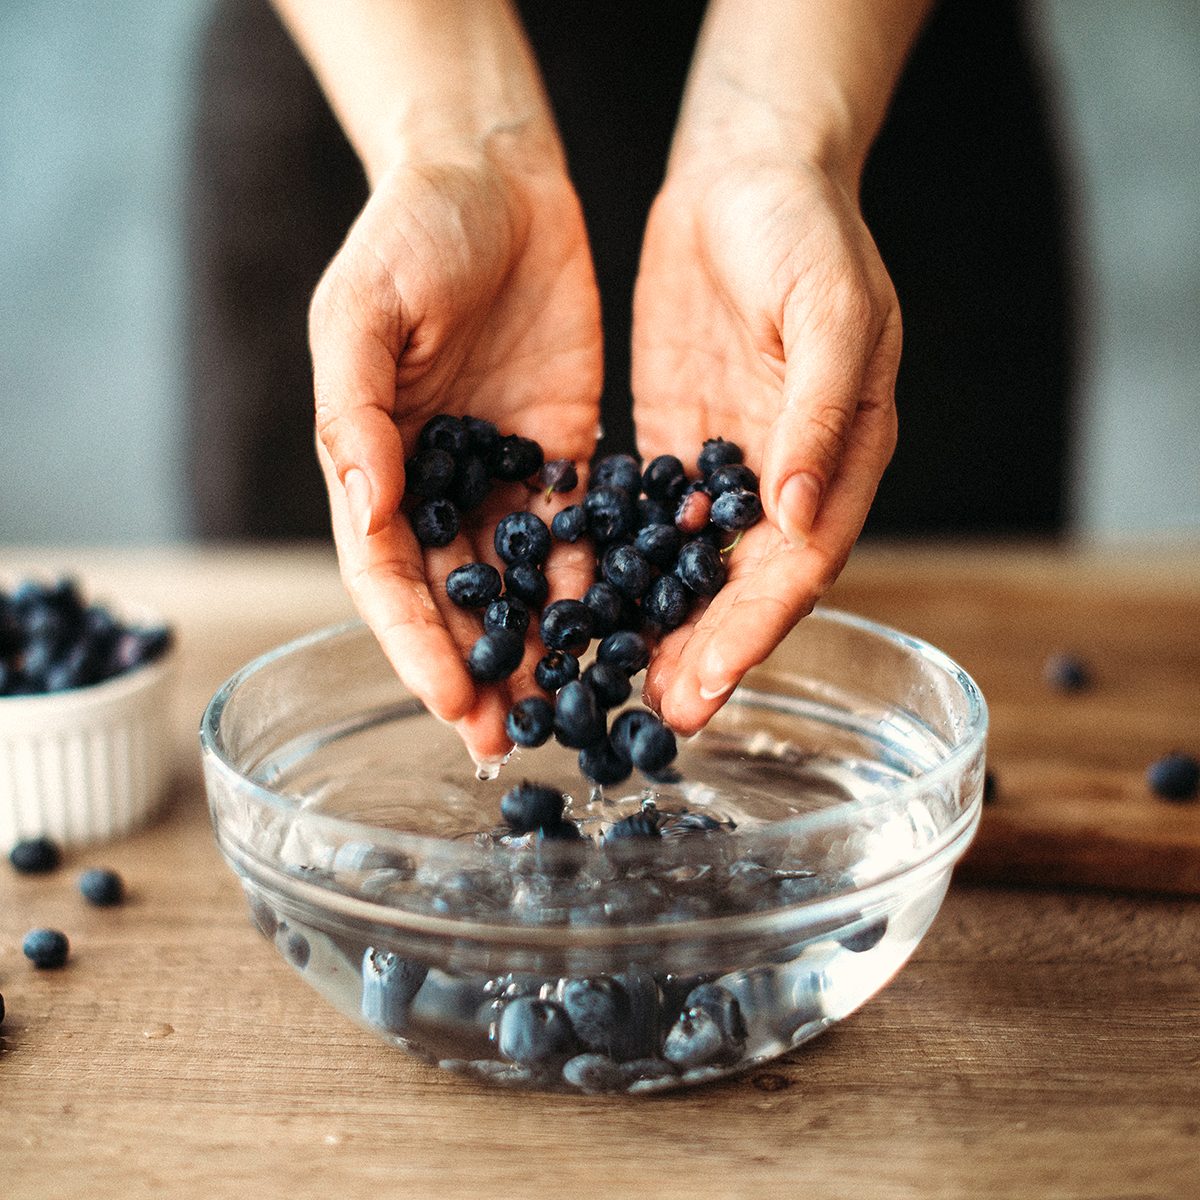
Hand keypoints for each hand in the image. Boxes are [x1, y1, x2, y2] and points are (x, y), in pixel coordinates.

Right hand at [311, 144, 601, 761]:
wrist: (494, 175)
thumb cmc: (409, 231)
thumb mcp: (359, 311)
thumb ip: (355, 414)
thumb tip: (364, 513)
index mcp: (373, 463)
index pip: (387, 577)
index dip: (415, 645)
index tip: (453, 702)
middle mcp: (436, 487)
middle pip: (454, 600)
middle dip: (478, 671)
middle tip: (510, 740)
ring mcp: (502, 476)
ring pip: (520, 583)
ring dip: (539, 647)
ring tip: (567, 707)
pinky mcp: (564, 456)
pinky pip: (580, 533)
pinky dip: (595, 583)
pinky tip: (617, 632)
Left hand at [632, 159, 900, 732]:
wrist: (744, 174)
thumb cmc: (805, 228)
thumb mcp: (830, 307)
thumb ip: (821, 414)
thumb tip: (795, 514)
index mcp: (842, 457)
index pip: (797, 567)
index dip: (752, 632)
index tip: (706, 686)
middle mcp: (786, 480)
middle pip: (743, 588)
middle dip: (700, 654)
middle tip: (648, 716)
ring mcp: (728, 470)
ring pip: (692, 570)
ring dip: (658, 629)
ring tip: (610, 683)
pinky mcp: (677, 449)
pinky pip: (647, 523)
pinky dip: (622, 568)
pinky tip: (583, 607)